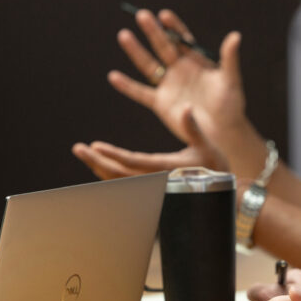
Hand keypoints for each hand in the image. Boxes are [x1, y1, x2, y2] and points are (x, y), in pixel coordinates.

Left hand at [72, 108, 226, 179]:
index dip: (114, 156)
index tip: (96, 146)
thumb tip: (185, 108)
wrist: (223, 192)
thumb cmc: (217, 166)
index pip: (135, 163)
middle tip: (78, 148)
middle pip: (120, 174)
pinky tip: (97, 163)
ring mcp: (152, 186)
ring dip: (98, 167)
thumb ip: (193, 128)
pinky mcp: (151, 187)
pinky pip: (125, 182)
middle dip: (97, 161)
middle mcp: (156, 180)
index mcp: (168, 168)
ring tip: (82, 152)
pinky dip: (108, 173)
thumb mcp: (208, 145)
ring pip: (119, 180)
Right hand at [108, 8, 247, 150]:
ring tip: (124, 35)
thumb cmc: (231, 106)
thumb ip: (230, 59)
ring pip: (148, 65)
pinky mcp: (161, 103)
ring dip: (136, 51)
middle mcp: (179, 69)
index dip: (174, 27)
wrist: (222, 132)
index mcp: (196, 61)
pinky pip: (141, 93)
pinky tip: (113, 77)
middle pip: (163, 46)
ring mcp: (168, 85)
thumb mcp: (231, 81)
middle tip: (141, 15)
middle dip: (153, 31)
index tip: (164, 15)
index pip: (183, 39)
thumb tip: (235, 36)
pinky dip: (127, 86)